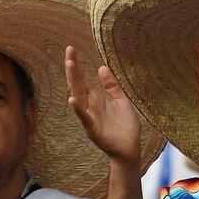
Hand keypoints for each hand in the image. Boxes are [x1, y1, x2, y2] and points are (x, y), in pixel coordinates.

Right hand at [66, 46, 156, 169]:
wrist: (130, 149)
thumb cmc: (125, 127)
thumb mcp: (121, 101)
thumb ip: (111, 86)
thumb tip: (101, 67)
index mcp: (96, 100)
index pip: (83, 79)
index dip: (77, 65)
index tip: (71, 49)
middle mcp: (90, 107)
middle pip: (78, 84)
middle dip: (73, 68)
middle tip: (69, 51)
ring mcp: (90, 118)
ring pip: (79, 97)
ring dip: (74, 82)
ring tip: (70, 66)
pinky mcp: (94, 130)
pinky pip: (84, 119)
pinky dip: (78, 110)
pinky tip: (72, 100)